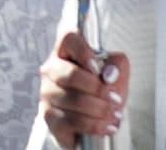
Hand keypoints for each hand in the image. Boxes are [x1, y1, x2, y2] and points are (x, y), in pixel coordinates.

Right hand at [37, 28, 127, 145]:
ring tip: (114, 114)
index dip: (83, 52)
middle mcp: (52, 70)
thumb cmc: (102, 92)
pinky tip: (105, 126)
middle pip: (71, 74)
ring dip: (100, 110)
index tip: (98, 68)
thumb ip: (118, 66)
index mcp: (67, 52)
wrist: (94, 120)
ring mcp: (48, 93)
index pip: (69, 39)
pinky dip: (94, 125)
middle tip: (116, 99)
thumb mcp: (117, 76)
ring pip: (74, 100)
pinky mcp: (49, 116)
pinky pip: (72, 121)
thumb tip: (109, 74)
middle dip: (99, 90)